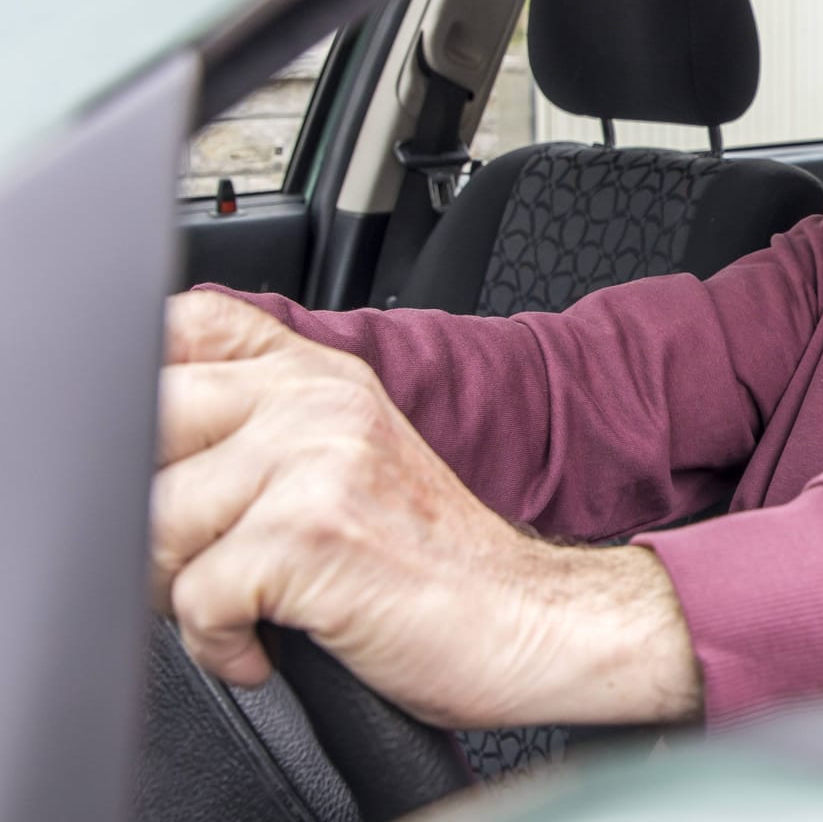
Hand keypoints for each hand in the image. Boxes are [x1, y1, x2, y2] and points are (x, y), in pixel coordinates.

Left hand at [151, 291, 701, 727]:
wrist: (532, 626)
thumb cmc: (439, 569)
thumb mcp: (353, 466)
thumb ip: (266, 430)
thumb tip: (140, 453)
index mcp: (323, 376)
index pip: (185, 326)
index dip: (142, 389)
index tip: (163, 462)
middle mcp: (319, 400)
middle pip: (146, 426)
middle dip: (150, 517)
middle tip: (203, 564)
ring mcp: (317, 459)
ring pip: (155, 521)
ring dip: (181, 592)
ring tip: (248, 610)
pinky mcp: (312, 533)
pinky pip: (193, 598)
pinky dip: (219, 646)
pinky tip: (267, 647)